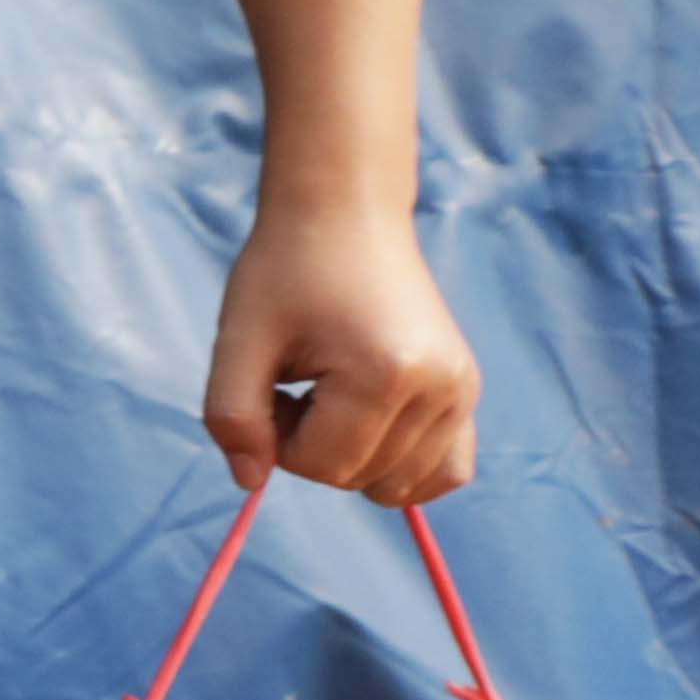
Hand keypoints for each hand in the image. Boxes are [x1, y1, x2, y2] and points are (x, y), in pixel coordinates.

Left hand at [205, 202, 480, 501]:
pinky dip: (404, 467)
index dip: (278, 437)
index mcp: (385, 375)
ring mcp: (462, 392)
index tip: (273, 381)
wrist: (346, 216)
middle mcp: (440, 389)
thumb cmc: (285, 272)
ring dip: (351, 454)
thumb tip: (249, 483)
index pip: (321, 466)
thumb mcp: (238, 341)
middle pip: (358, 478)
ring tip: (335, 390)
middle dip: (312, 445)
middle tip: (302, 379)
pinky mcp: (467, 391)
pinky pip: (447, 471)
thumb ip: (232, 418)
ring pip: (397, 483)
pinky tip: (372, 426)